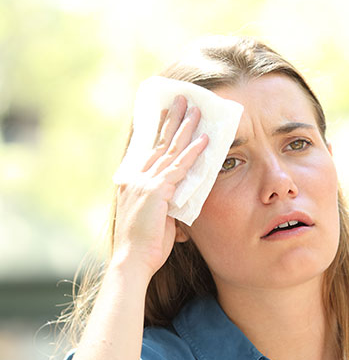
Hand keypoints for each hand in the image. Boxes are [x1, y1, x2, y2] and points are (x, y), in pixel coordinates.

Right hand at [111, 95, 207, 275]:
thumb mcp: (160, 219)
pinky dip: (193, 153)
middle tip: (184, 99)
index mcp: (135, 182)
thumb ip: (171, 205)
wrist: (133, 260)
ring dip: (186, 129)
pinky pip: (179, 168)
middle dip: (174, 119)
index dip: (162, 129)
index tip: (169, 112)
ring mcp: (146, 182)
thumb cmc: (146, 246)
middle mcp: (138, 177)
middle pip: (160, 142)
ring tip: (199, 111)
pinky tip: (204, 141)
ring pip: (171, 149)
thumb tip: (183, 204)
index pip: (152, 149)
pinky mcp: (157, 192)